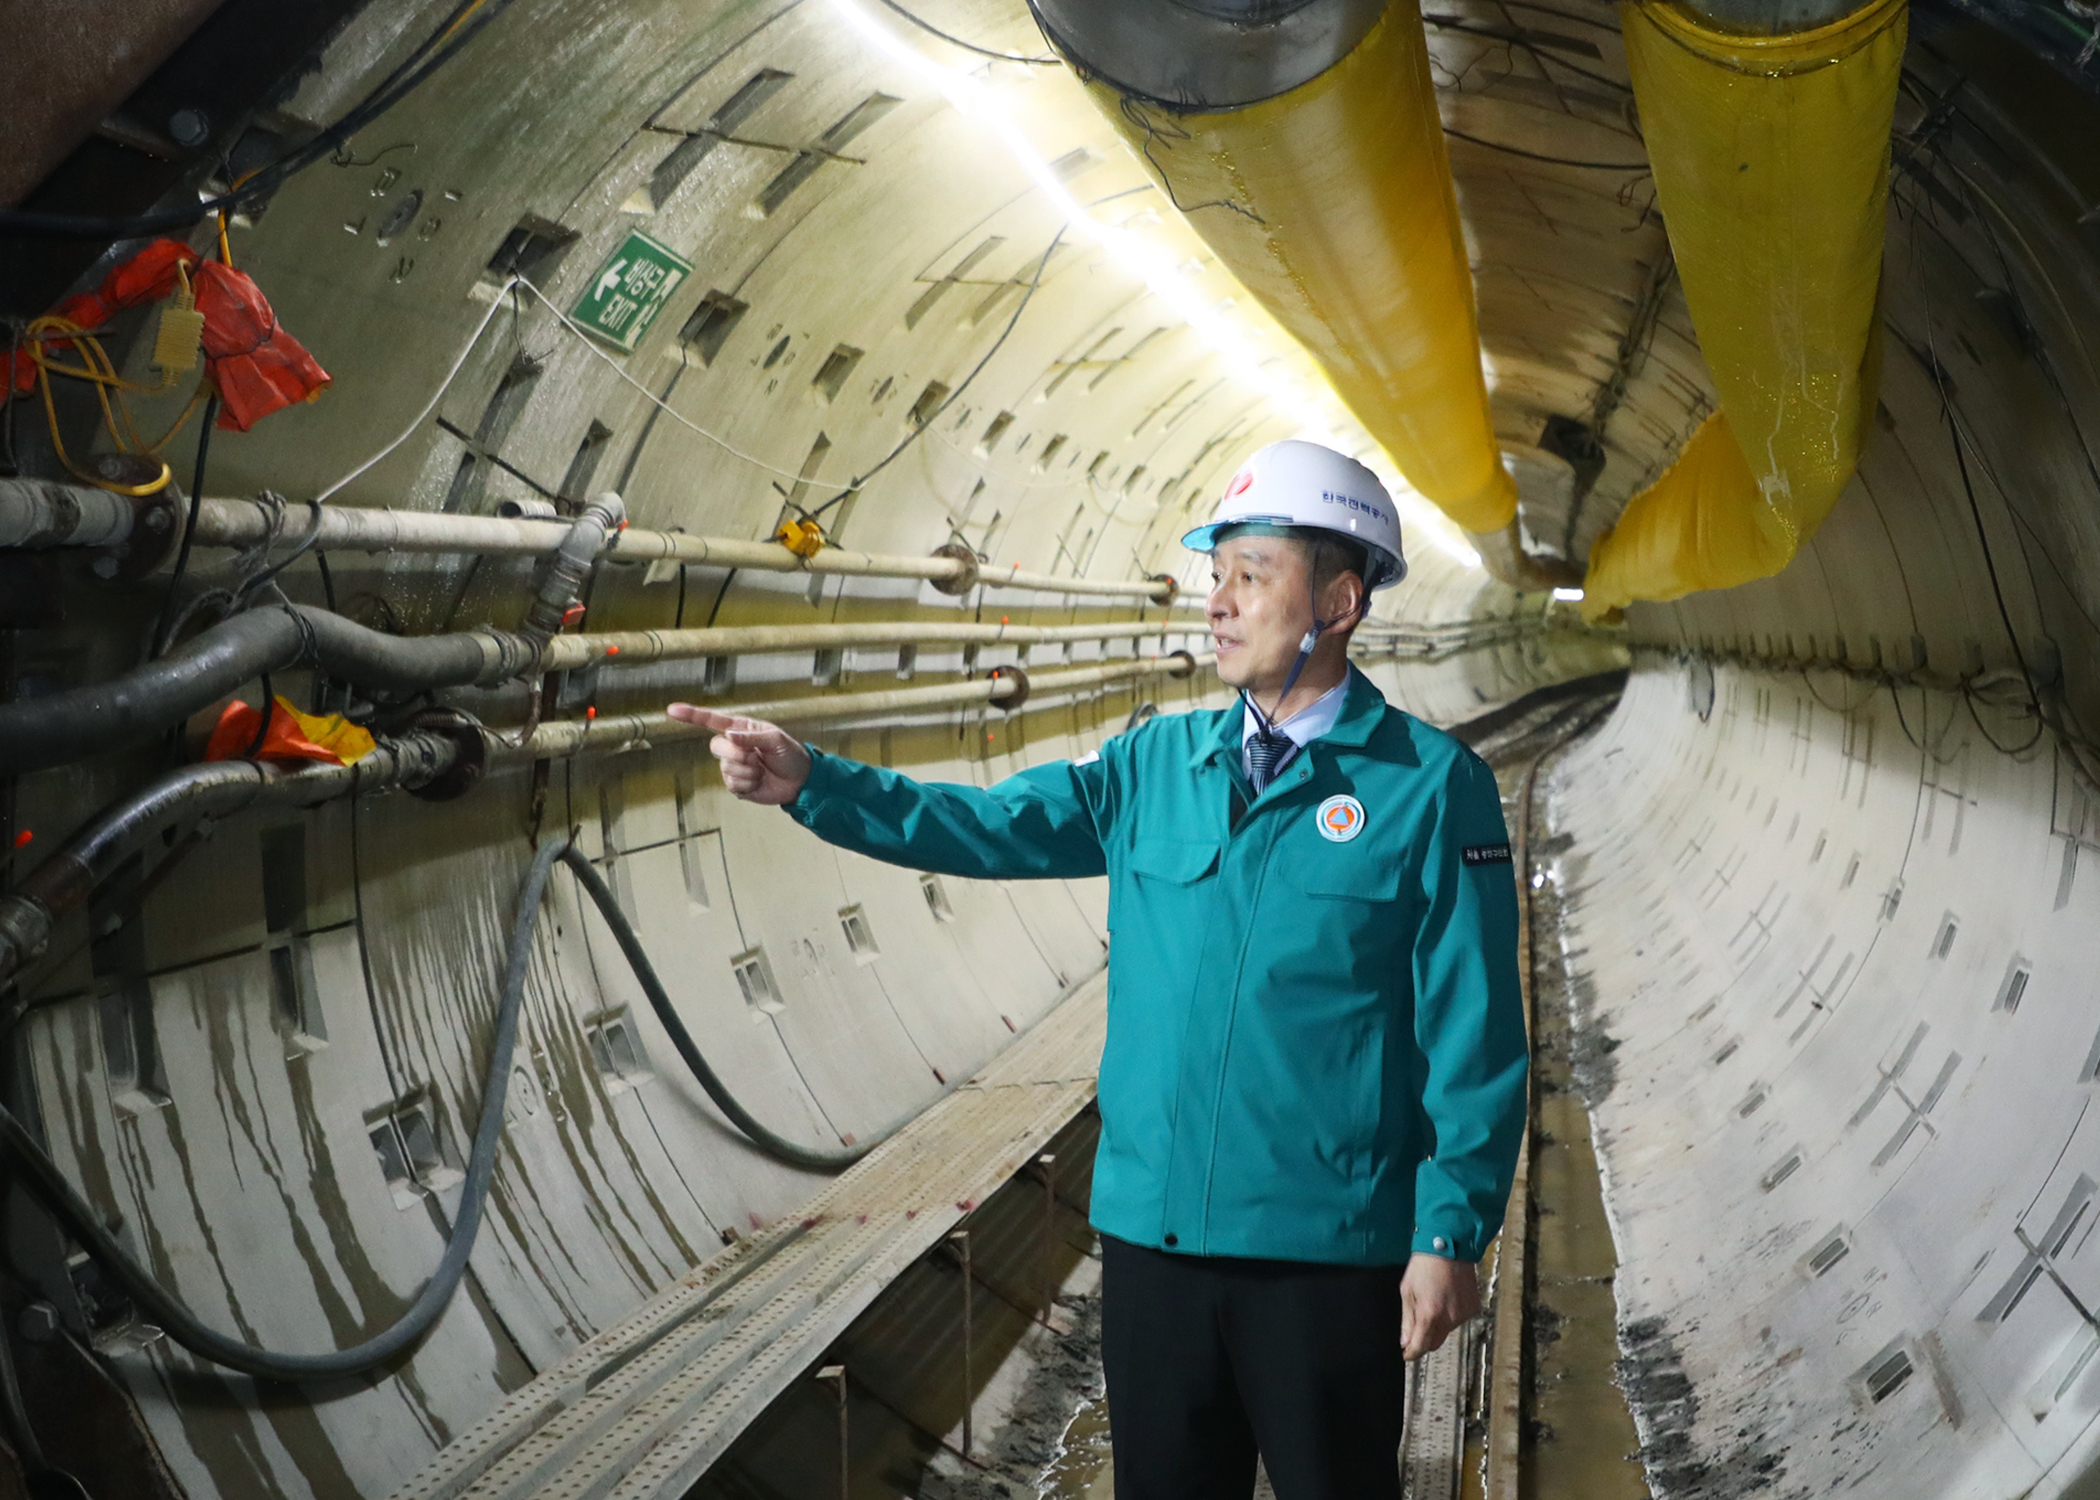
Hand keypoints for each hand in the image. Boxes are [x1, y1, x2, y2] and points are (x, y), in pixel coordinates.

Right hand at [665, 704, 811, 804]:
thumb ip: (752, 737)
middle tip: (756, 757)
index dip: (692, 715)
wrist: (800, 781)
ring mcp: (732, 766)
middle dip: (737, 754)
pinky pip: (733, 784)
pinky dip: (748, 784)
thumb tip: (729, 735)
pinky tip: (759, 782)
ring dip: (748, 771)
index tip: (672, 710)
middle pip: (716, 746)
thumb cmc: (790, 754)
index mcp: (741, 729)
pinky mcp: (736, 784)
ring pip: (726, 768)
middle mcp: (733, 746)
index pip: (712, 721)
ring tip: (762, 770)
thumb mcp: (776, 740)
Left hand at [1400, 1252, 1480, 1359]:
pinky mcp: (1472, 1308)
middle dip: (1424, 1340)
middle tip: (1417, 1326)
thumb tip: (1405, 1341)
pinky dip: (1451, 1315)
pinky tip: (1446, 1297)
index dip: (1411, 1353)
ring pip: (1447, 1331)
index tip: (1407, 1354)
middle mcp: (1448, 1318)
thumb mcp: (1407, 1291)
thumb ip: (1407, 1320)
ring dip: (1438, 1324)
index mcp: (1429, 1314)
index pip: (1420, 1347)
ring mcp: (1462, 1314)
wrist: (1449, 1247)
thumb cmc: (1424, 1265)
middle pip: (1435, 1343)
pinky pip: (1459, 1319)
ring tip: (1433, 1300)